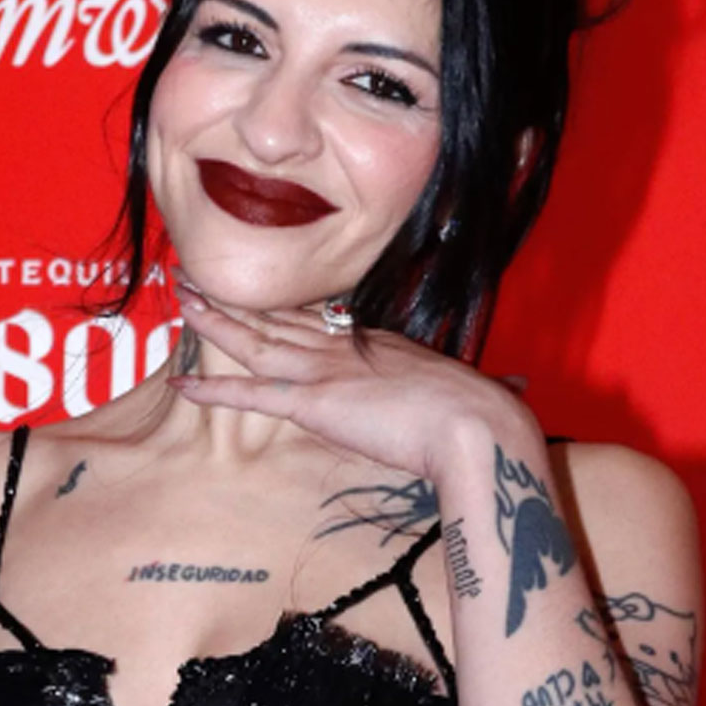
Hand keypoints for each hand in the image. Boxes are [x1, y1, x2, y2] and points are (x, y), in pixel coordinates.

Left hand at [170, 283, 539, 479]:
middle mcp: (343, 344)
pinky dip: (214, 390)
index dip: (283, 311)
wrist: (478, 427)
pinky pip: (251, 394)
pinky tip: (182, 387)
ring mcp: (324, 370)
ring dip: (214, 323)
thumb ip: (488, 389)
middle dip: (236, 300)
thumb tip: (522, 390)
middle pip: (277, 318)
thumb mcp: (480, 391)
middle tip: (198, 279)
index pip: (317, 321)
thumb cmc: (485, 414)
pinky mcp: (312, 402)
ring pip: (255, 341)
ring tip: (183, 301)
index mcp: (377, 341)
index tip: (258, 301)